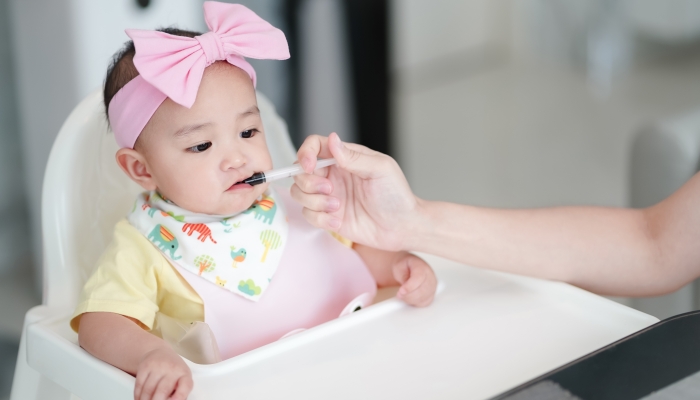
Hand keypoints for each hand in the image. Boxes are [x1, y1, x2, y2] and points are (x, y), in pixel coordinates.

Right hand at [134, 347, 192, 399]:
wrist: (160, 353)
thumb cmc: (173, 371)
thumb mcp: (181, 379)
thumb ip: (179, 392)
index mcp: (184, 374)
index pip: (185, 385)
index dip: (180, 396)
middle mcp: (172, 368)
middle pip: (163, 390)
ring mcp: (158, 366)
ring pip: (148, 389)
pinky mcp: (145, 366)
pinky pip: (139, 385)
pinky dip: (138, 395)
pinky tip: (139, 399)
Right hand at [292, 133, 418, 250]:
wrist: (401, 226)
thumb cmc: (396, 195)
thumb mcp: (380, 169)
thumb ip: (353, 156)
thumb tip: (332, 139)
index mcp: (344, 158)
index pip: (314, 146)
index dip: (305, 153)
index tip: (309, 166)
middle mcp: (332, 175)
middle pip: (300, 171)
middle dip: (309, 183)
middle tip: (330, 190)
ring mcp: (328, 196)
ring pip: (299, 194)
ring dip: (314, 202)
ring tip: (337, 207)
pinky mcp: (327, 216)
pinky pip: (308, 215)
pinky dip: (320, 219)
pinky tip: (338, 222)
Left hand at [393, 253, 436, 306]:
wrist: (407, 268)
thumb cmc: (404, 266)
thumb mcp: (399, 267)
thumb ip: (403, 277)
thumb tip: (405, 289)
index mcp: (422, 267)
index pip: (419, 278)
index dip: (409, 287)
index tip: (401, 291)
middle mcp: (430, 276)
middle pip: (422, 290)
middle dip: (408, 295)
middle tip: (399, 294)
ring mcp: (432, 286)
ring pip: (423, 298)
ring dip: (410, 299)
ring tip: (402, 295)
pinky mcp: (431, 294)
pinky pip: (424, 302)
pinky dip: (415, 302)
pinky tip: (409, 298)